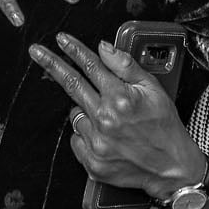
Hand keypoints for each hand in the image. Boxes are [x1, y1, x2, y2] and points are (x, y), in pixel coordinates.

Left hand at [29, 33, 206, 203]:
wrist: (171, 168)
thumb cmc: (164, 126)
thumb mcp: (153, 89)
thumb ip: (126, 66)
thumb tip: (103, 47)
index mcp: (120, 99)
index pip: (90, 66)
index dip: (73, 49)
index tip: (60, 39)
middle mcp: (105, 120)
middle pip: (71, 85)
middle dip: (51, 64)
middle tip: (36, 51)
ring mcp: (96, 143)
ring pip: (75, 115)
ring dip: (85, 110)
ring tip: (108, 118)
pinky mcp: (92, 163)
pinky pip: (76, 139)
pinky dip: (86, 134)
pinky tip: (104, 136)